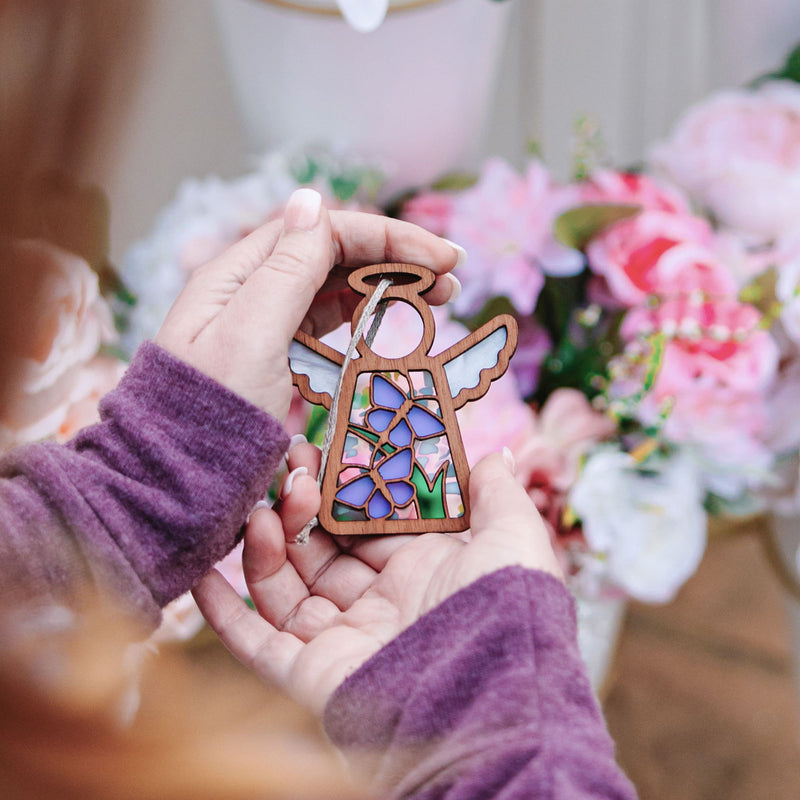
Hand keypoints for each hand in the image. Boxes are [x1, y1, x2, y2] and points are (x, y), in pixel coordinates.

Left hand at [155, 188, 462, 419]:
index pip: (327, 233)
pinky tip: (388, 325)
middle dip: (396, 262)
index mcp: (242, 273)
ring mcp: (266, 327)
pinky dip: (364, 321)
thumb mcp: (250, 333)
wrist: (174, 480)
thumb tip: (312, 198)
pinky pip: (327, 327)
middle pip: (336, 258)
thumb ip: (286, 268)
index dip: (389, 239)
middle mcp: (254, 292)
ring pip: (336, 291)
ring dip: (386, 289)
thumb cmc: (208, 411)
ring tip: (434, 300)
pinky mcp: (276, 361)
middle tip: (451, 282)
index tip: (442, 260)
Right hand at [193, 445, 562, 716]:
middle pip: (320, 551)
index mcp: (420, 572)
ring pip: (285, 588)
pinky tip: (201, 573)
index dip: (339, 490)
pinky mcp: (308, 674)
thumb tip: (495, 454)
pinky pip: (255, 641)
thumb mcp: (513, 538)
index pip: (365, 524)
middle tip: (282, 468)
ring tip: (257, 511)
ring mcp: (341, 639)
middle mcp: (378, 604)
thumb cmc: (505, 611)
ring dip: (263, 547)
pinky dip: (224, 611)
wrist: (488, 700)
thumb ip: (497, 495)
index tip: (316, 451)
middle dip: (297, 509)